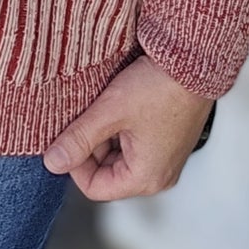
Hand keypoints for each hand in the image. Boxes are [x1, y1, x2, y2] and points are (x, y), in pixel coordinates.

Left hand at [41, 52, 215, 200]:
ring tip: (103, 106)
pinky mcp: (168, 140)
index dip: (75, 163)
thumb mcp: (111, 111)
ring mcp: (165, 158)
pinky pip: (134, 143)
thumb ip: (79, 138)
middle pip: (106, 172)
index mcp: (146, 178)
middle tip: (85, 115)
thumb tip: (52, 163)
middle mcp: (159, 175)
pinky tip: (118, 103)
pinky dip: (121, 127)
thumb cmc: (160, 88)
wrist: (196, 61)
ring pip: (118, 155)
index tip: (69, 135)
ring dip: (105, 133)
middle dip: (90, 145)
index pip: (94, 187)